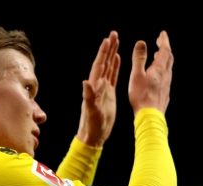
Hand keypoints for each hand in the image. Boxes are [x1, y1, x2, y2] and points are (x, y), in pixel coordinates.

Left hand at [77, 31, 120, 147]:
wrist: (94, 135)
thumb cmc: (92, 125)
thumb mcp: (91, 111)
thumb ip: (88, 97)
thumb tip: (85, 82)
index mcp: (94, 88)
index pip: (99, 66)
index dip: (103, 53)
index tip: (107, 40)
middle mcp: (97, 86)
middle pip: (104, 63)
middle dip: (108, 48)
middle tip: (113, 34)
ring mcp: (103, 89)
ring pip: (108, 67)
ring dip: (112, 54)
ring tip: (116, 41)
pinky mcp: (109, 94)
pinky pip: (113, 76)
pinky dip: (115, 67)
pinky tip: (118, 59)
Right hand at [129, 31, 173, 115]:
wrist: (150, 115)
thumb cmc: (141, 96)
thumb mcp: (136, 75)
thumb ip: (139, 59)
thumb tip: (141, 42)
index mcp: (159, 69)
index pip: (165, 50)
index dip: (164, 41)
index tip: (162, 34)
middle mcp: (166, 75)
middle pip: (169, 58)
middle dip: (165, 48)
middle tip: (160, 43)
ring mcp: (166, 84)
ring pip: (168, 68)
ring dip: (164, 59)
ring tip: (158, 56)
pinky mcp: (164, 92)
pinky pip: (166, 77)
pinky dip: (162, 70)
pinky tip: (157, 75)